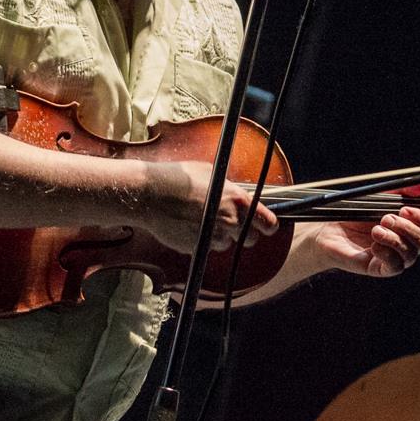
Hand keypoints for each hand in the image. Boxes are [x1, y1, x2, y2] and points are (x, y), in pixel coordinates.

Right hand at [144, 160, 277, 254]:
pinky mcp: (197, 248)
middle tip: (228, 221)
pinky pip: (206, 248)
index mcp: (238, 201)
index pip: (268, 223)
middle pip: (250, 239)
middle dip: (242, 232)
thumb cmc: (178, 178)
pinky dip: (202, 241)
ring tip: (202, 219)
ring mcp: (213, 237)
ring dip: (219, 236)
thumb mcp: (211, 172)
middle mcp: (229, 221)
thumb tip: (235, 189)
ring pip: (226, 244)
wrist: (151, 194)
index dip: (268, 225)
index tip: (266, 226)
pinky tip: (189, 226)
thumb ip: (228, 186)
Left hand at [307, 206, 419, 276]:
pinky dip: (386, 253)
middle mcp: (406, 243)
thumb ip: (405, 190)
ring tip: (375, 229)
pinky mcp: (382, 269)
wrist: (329, 231)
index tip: (405, 208)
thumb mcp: (381, 196)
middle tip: (386, 217)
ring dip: (394, 238)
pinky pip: (395, 266)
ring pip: (410, 253)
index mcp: (410, 226)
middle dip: (406, 227)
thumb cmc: (356, 215)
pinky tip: (373, 245)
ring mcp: (395, 258)